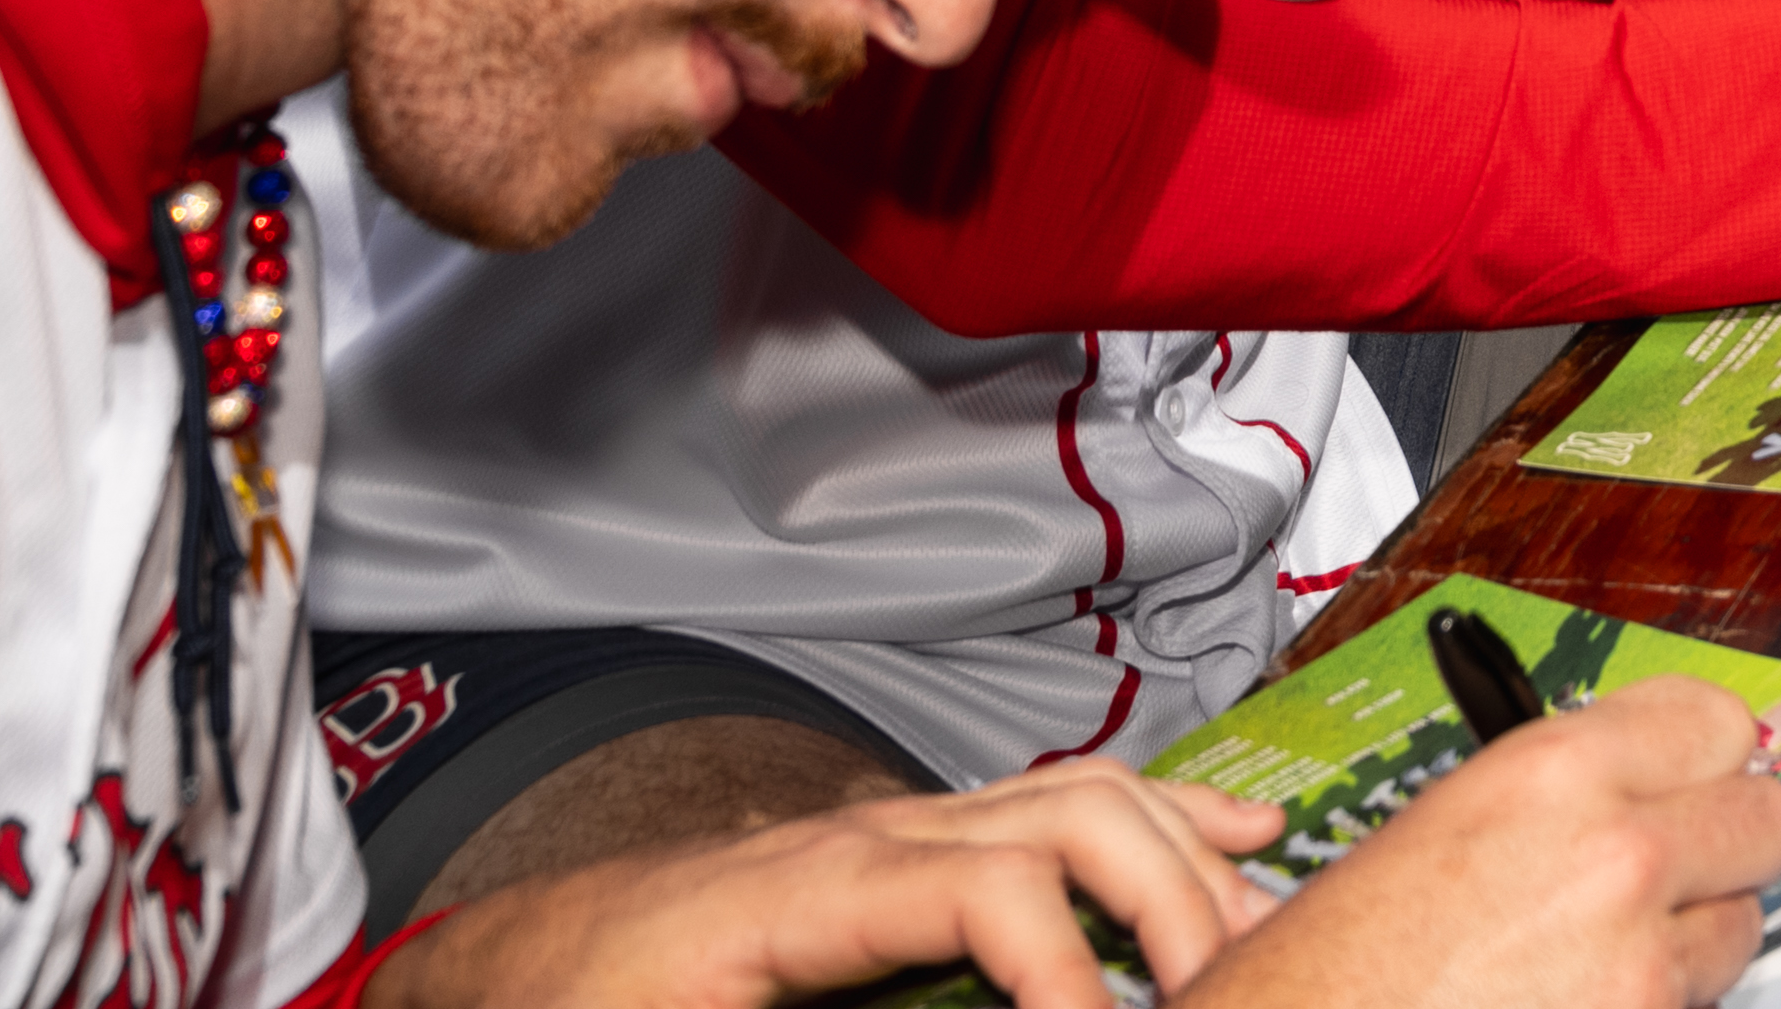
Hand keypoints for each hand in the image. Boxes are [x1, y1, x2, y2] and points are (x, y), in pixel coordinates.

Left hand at [378, 758, 1280, 1008]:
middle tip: (1231, 991)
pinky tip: (1238, 838)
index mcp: (812, 890)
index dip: (1069, 973)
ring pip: (1086, 792)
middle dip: (1172, 898)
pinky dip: (1166, 819)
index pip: (990, 891)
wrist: (512, 966)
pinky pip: (1064, 803)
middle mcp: (877, 832)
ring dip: (1190, 853)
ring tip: (1268, 925)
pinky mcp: (914, 845)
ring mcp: (903, 824)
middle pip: (1073, 813)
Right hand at [1197, 678, 1780, 1008]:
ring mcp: (1639, 965)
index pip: (1714, 719)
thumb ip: (1548, 796)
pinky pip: (1699, 1007)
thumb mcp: (1429, 830)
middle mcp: (1614, 857)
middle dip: (1727, 843)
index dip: (1702, 753)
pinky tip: (1587, 1003)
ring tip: (1611, 957)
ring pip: (1742, 928)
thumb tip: (1625, 788)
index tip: (1692, 772)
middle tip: (1681, 863)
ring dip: (1693, 941)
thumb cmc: (1321, 978)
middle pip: (1768, 817)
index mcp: (1550, 775)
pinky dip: (1658, 1008)